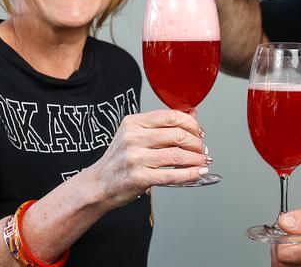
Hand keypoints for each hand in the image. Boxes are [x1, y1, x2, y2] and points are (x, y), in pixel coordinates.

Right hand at [88, 109, 208, 207]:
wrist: (97, 185)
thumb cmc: (119, 160)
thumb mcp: (136, 135)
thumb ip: (163, 125)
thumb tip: (192, 115)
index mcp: (134, 122)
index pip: (171, 116)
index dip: (191, 124)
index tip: (199, 132)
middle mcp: (133, 137)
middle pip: (177, 134)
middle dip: (196, 143)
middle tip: (202, 150)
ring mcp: (135, 157)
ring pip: (177, 154)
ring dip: (196, 159)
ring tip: (202, 162)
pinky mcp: (138, 177)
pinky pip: (171, 175)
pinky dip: (190, 174)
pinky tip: (198, 174)